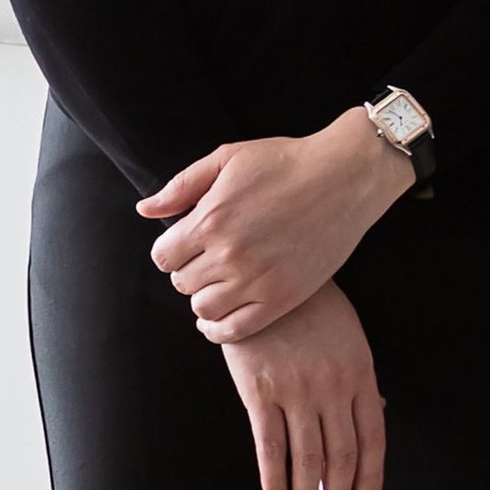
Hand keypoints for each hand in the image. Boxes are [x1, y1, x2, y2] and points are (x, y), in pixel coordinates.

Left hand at [139, 111, 413, 338]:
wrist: (345, 176)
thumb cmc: (284, 161)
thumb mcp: (227, 159)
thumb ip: (181, 186)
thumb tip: (144, 209)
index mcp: (210, 220)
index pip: (163, 257)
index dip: (171, 251)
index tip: (186, 245)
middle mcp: (229, 254)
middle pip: (182, 283)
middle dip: (189, 271)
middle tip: (208, 260)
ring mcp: (257, 280)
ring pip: (203, 309)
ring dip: (204, 298)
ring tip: (219, 283)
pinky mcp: (282, 297)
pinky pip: (235, 330)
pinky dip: (219, 329)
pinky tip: (221, 317)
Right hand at [221, 285, 385, 489]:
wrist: (266, 278)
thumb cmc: (311, 308)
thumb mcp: (349, 338)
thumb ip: (361, 380)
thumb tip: (378, 416)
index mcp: (360, 374)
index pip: (373, 438)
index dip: (370, 476)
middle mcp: (332, 387)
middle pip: (341, 454)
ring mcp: (296, 390)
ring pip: (307, 456)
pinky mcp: (259, 391)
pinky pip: (270, 444)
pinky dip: (274, 475)